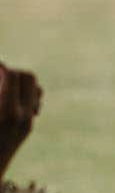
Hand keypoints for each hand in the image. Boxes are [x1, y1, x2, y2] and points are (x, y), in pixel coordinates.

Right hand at [0, 63, 41, 178]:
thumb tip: (2, 66)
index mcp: (7, 113)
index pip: (12, 74)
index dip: (0, 67)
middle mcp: (23, 117)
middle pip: (28, 77)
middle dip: (10, 71)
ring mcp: (28, 122)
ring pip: (33, 86)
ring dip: (17, 81)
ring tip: (0, 86)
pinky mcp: (28, 126)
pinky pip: (33, 100)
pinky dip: (21, 93)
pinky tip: (5, 98)